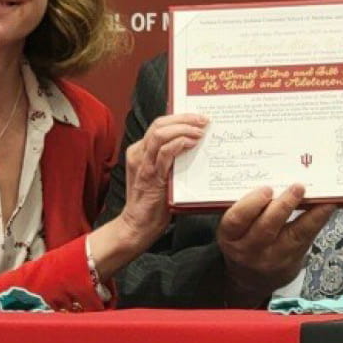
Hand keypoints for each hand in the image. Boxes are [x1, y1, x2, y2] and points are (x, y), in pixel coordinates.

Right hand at [87, 113, 206, 279]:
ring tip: (200, 132)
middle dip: (184, 118)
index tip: (200, 117)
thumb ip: (173, 159)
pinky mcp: (150, 176)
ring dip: (183, 129)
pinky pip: (163, 153)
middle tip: (204, 120)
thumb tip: (196, 144)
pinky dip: (179, 144)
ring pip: (160, 134)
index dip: (181, 117)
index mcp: (141, 150)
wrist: (138, 225)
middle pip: (159, 124)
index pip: (160, 124)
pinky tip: (191, 143)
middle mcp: (139, 153)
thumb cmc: (155, 202)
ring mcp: (143, 163)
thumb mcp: (164, 174)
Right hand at [217, 184, 335, 305]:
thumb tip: (276, 178)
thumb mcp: (236, 229)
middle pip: (266, 228)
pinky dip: (318, 220)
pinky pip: (307, 239)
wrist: (252, 279)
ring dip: (309, 213)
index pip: (236, 220)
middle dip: (283, 206)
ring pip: (293, 235)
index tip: (267, 189)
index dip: (252, 204)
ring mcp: (273, 258)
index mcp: (230, 236)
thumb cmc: (244, 241)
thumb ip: (248, 209)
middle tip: (298, 187)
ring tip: (318, 196)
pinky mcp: (292, 262)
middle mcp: (249, 250)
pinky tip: (327, 206)